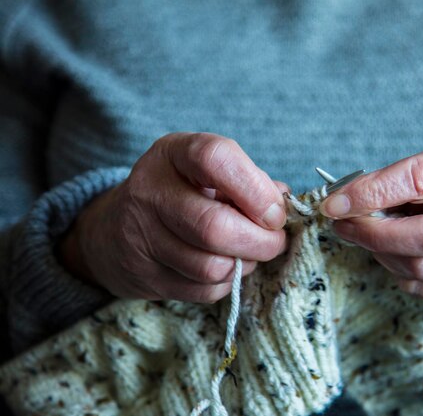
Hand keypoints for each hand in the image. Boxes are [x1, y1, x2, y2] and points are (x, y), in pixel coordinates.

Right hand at [60, 132, 287, 302]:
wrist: (114, 230)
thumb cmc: (182, 193)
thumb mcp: (210, 172)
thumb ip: (251, 181)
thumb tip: (284, 205)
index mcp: (173, 153)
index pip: (215, 159)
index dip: (256, 189)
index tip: (275, 213)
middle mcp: (149, 191)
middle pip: (214, 226)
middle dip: (260, 242)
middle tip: (274, 242)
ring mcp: (140, 236)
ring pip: (210, 267)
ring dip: (244, 265)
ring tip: (247, 253)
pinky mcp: (143, 276)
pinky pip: (202, 291)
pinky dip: (225, 283)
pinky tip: (225, 267)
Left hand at [319, 142, 422, 300]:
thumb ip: (391, 179)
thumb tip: (341, 202)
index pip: (420, 179)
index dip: (372, 192)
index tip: (334, 204)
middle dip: (374, 234)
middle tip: (341, 225)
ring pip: (421, 268)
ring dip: (381, 252)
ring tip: (367, 234)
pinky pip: (422, 286)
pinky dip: (397, 269)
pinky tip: (395, 251)